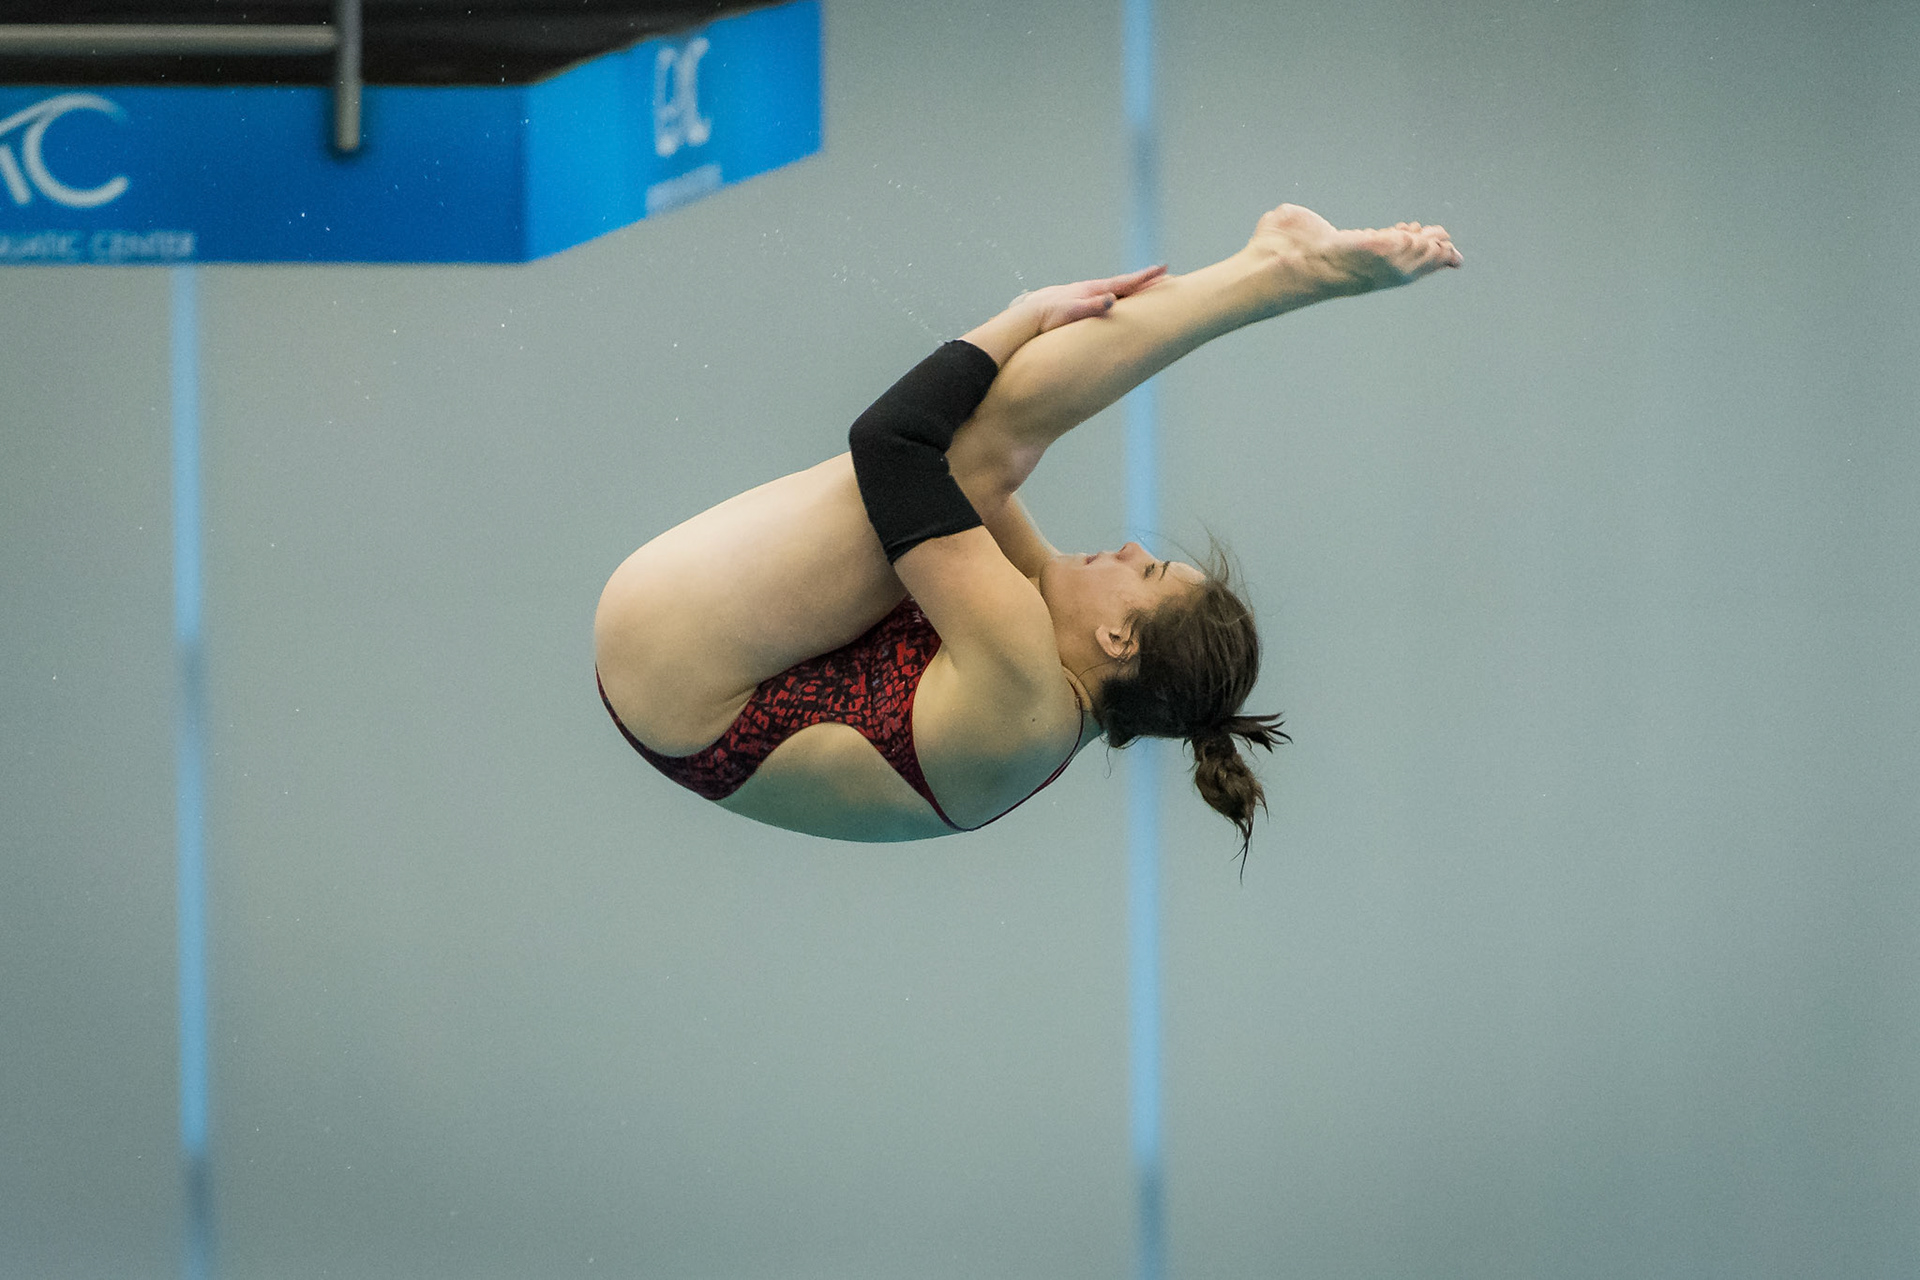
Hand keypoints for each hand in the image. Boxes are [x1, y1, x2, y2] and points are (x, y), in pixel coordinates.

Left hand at [1014, 264, 1169, 333]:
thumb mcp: (1072, 312)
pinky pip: (1104, 297)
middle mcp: (1091, 290)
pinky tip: (1117, 300)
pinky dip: (1116, 295)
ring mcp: (1085, 294)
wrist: (1028, 315)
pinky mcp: (1079, 302)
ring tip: (1144, 285)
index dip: (1144, 277)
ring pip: (1114, 289)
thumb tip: (1112, 300)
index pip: (1125, 283)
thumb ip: (1092, 306)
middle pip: (1123, 283)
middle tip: (1163, 273)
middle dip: (1143, 279)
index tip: (1162, 268)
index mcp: (1094, 290)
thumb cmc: (1049, 316)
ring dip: (1131, 286)